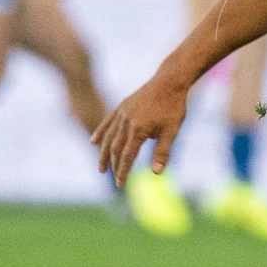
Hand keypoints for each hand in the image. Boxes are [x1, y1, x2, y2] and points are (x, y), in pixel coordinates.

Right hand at [94, 66, 192, 182]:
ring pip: (109, 137)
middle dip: (114, 165)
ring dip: (104, 153)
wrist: (169, 81)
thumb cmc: (173, 107)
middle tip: (113, 178)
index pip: (127, 157)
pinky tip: (94, 141)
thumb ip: (163, 152)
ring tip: (101, 168)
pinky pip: (108, 121)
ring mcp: (122, 113)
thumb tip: (156, 173)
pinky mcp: (122, 106)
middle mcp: (126, 122)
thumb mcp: (172, 131)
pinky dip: (100, 132)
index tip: (121, 185)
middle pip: (116, 148)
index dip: (123, 171)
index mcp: (138, 130)